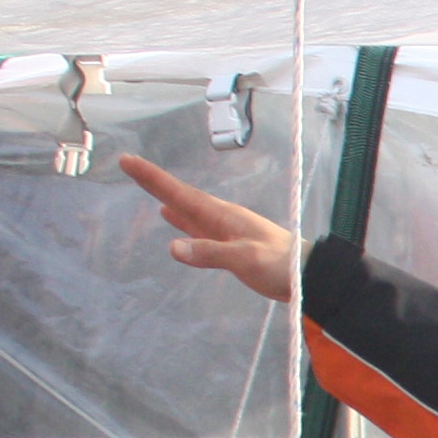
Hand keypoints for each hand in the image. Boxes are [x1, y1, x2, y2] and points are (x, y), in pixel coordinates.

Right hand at [121, 156, 294, 300]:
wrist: (309, 277)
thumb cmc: (282, 266)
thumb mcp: (247, 259)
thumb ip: (212, 253)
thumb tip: (173, 247)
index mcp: (223, 215)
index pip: (181, 193)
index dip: (153, 178)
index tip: (129, 160)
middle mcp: (221, 218)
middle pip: (180, 196)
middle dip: (154, 181)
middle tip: (128, 163)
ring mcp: (225, 230)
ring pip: (187, 209)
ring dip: (166, 197)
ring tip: (146, 186)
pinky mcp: (229, 245)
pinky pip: (197, 227)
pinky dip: (181, 220)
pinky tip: (172, 218)